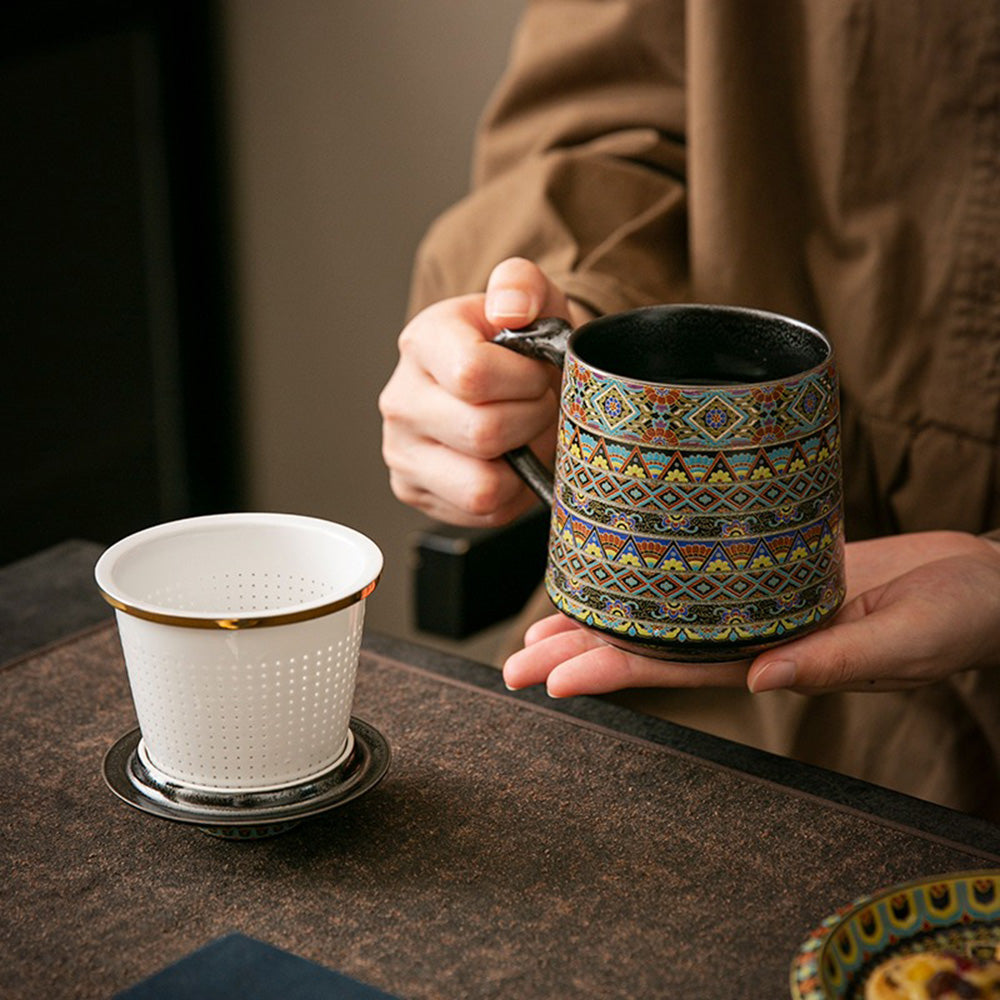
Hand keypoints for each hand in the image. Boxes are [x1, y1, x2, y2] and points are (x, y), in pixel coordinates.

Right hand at [380, 258, 588, 526]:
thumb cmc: (518, 346)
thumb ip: (523, 284)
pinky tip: (507, 460)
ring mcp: (402, 451)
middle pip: (483, 433)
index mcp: (422, 342)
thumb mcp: (530, 300)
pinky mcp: (414, 492)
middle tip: (537, 406)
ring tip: (523, 434)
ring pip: (481, 484)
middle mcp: (400, 399)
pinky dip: (510, 491)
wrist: (503, 384)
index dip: (524, 380)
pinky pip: (481, 511)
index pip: (473, 375)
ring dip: (521, 462)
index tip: (534, 373)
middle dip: (531, 420)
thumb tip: (511, 309)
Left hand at [502, 531, 999, 696]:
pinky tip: (626, 570)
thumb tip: (764, 679)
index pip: (678, 671)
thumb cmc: (962, 617)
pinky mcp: (776, 568)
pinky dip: (656, 577)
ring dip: (605, 620)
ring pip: (666, 615)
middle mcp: (759, 636)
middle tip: (514, 662)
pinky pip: (701, 577)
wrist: (985, 583)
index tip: (550, 677)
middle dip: (581, 654)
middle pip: (653, 647)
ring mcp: (762, 603)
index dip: (611, 674)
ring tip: (543, 627)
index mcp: (783, 660)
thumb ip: (836, 660)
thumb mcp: (906, 641)